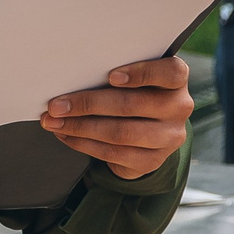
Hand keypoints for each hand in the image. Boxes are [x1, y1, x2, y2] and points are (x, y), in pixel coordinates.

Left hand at [42, 56, 193, 178]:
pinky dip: (84, 144)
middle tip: (56, 105)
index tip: (110, 76)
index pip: (171, 73)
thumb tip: (70, 76)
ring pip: (120, 132)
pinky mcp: (152, 161)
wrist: (149, 134)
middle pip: (133, 105)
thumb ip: (115, 75)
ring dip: (80, 127)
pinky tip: (66, 135)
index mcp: (176, 81)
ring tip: (54, 122)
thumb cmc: (135, 94)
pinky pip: (113, 153)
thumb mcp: (134, 80)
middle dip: (88, 104)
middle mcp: (179, 108)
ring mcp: (168, 137)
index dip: (142, 74)